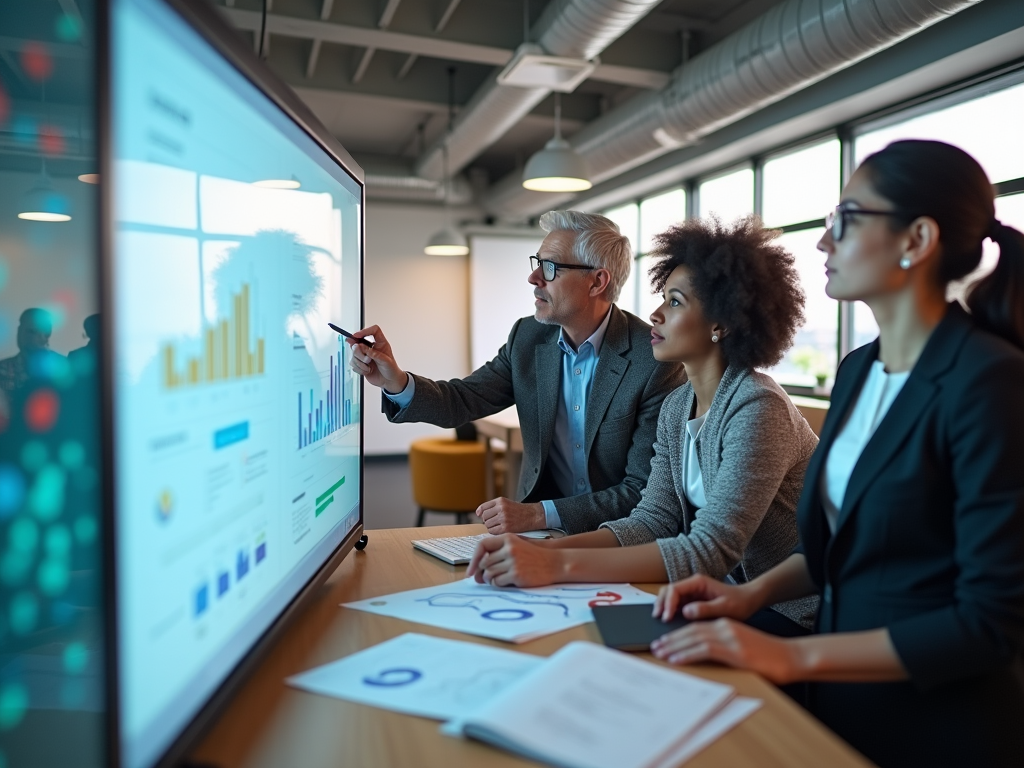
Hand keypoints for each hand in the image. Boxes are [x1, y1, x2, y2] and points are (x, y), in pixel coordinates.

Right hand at [347, 325, 407, 393]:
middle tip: (367, 360)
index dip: (364, 331)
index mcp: (380, 343)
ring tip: (369, 367)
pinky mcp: (360, 363)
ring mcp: (364, 355)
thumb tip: (361, 346)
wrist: (389, 381)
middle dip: (359, 353)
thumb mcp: (385, 360)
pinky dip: (359, 369)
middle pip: (357, 343)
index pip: (373, 331)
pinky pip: (353, 364)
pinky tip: (367, 371)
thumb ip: (373, 353)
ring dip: (360, 363)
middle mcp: (371, 347)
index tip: (356, 336)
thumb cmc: (391, 369)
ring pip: (353, 354)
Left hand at [466, 534, 562, 586]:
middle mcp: (509, 548)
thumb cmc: (533, 557)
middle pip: (484, 563)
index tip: (470, 571)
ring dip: (491, 580)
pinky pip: (498, 582)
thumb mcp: (515, 549)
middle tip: (488, 578)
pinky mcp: (516, 574)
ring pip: (489, 574)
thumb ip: (496, 557)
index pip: (482, 545)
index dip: (474, 559)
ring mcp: (513, 561)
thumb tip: (476, 575)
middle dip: (484, 573)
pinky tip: (508, 582)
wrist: (554, 563)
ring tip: (500, 579)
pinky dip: (499, 584)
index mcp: (507, 538)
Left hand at [475, 498, 544, 533]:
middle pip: (484, 517)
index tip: (480, 515)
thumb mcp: (506, 503)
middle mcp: (501, 508)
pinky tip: (500, 529)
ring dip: (490, 526)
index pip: (483, 507)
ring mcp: (503, 518)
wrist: (532, 516)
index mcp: (500, 501)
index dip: (480, 512)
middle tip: (494, 521)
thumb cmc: (518, 510)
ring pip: (487, 524)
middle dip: (487, 520)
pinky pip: (492, 531)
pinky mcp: (506, 528)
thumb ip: (493, 506)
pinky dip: (494, 531)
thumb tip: (478, 513)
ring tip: (498, 525)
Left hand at [650, 618, 801, 685]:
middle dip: (671, 639)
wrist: (791, 656)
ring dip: (674, 646)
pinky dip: (687, 655)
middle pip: (691, 631)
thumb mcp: (742, 646)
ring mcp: (729, 637)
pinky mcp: (734, 650)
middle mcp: (725, 627)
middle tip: (655, 647)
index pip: (696, 627)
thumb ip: (723, 646)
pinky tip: (676, 660)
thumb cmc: (768, 655)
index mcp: (726, 624)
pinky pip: (704, 650)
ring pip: (694, 639)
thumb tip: (702, 654)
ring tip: (659, 653)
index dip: (677, 633)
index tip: (664, 641)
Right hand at [652, 574, 757, 622]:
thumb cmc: (739, 603)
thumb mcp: (725, 608)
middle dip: (661, 603)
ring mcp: (691, 593)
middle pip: (668, 591)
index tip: (667, 617)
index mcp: (698, 582)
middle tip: (658, 618)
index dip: (668, 603)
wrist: (748, 602)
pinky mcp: (691, 601)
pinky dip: (669, 611)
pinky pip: (675, 604)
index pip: (675, 589)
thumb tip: (686, 611)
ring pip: (669, 597)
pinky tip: (667, 621)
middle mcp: (692, 585)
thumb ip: (706, 609)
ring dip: (663, 607)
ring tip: (659, 620)